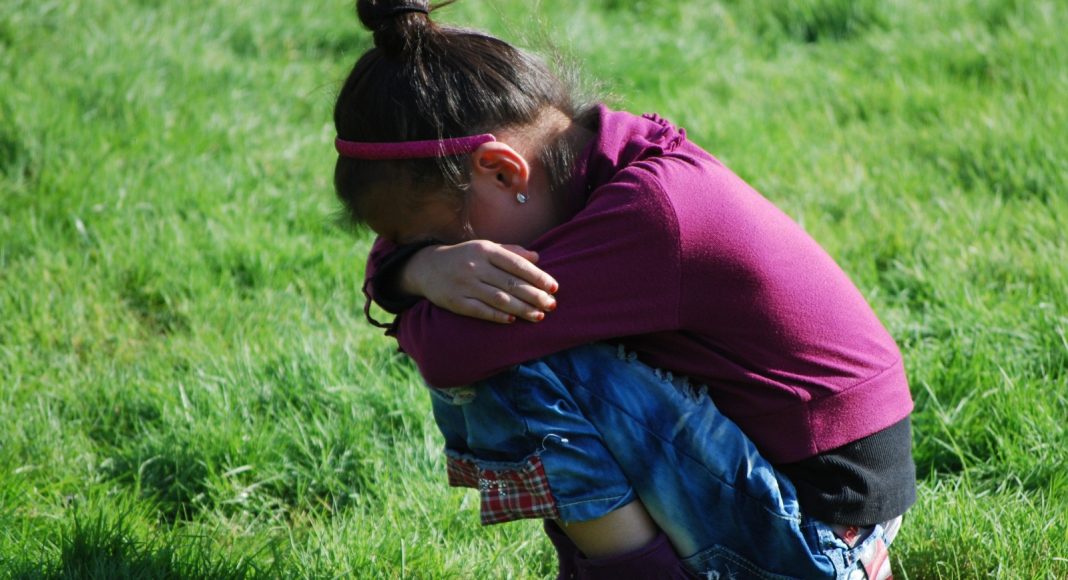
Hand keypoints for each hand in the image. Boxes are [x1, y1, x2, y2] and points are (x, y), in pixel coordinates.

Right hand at [401, 240, 558, 323]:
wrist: (427, 267)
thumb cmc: (464, 257)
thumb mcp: (485, 247)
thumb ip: (511, 252)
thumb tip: (537, 258)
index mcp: (485, 250)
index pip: (517, 264)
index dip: (538, 276)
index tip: (554, 287)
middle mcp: (475, 266)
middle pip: (511, 283)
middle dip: (534, 296)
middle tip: (552, 305)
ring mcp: (464, 284)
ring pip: (499, 299)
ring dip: (522, 309)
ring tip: (539, 315)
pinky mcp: (455, 301)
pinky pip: (480, 310)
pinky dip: (498, 315)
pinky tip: (513, 319)